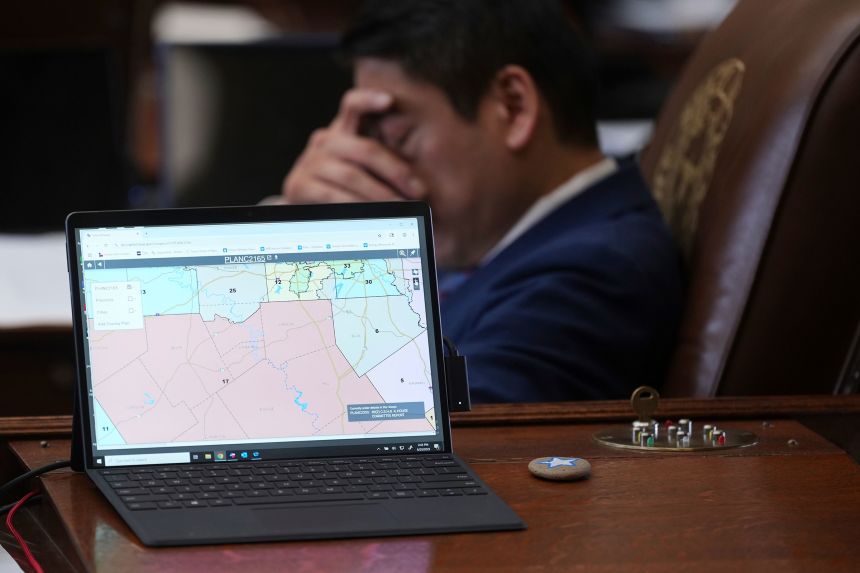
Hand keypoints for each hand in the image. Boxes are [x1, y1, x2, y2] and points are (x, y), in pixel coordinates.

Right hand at [282, 89, 425, 203]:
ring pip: (352, 176)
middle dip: (396, 171)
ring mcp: (310, 162)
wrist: (306, 212)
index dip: (368, 100)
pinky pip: (333, 196)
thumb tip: (420, 184)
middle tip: (419, 192)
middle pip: (365, 149)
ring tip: (402, 209)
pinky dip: (357, 207)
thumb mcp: (365, 171)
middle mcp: (325, 141)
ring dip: (381, 194)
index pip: (352, 106)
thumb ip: (384, 165)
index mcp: (343, 131)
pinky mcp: (299, 185)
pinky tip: (373, 217)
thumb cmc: (347, 189)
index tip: (389, 100)